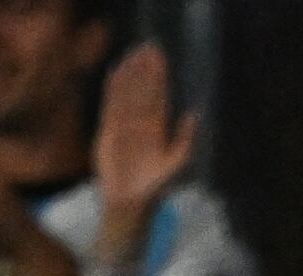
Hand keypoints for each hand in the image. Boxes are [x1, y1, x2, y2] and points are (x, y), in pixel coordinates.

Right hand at [93, 40, 197, 222]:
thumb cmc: (156, 186)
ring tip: (132, 54)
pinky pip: (110, 105)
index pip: (159, 97)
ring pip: (127, 94)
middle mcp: (142, 125)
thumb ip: (185, 138)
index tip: (160, 59)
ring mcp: (124, 126)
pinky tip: (115, 73)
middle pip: (143, 91)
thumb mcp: (176, 163)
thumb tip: (194, 113)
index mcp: (159, 130)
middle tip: (148, 47)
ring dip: (130, 74)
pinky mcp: (108, 131)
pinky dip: (113, 89)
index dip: (159, 78)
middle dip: (145, 70)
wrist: (130, 201)